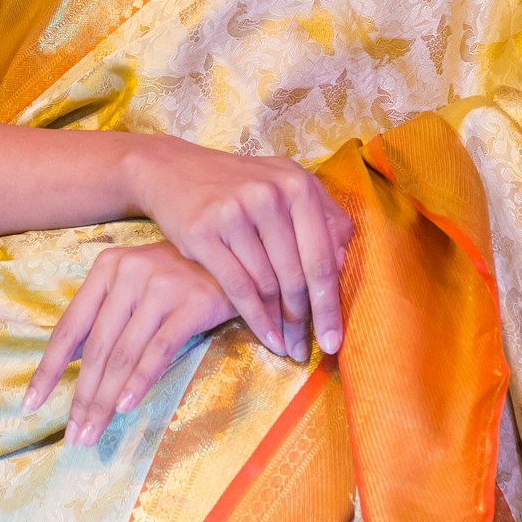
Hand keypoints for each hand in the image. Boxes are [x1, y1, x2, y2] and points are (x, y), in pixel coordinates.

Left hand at [26, 241, 233, 445]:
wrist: (235, 253)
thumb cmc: (180, 276)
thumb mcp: (134, 285)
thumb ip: (105, 316)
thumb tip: (71, 363)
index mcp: (106, 270)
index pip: (70, 328)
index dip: (48, 370)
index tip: (31, 404)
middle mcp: (128, 273)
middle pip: (96, 349)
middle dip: (82, 398)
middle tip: (74, 435)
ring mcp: (160, 286)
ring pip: (123, 354)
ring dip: (105, 399)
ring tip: (93, 431)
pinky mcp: (192, 302)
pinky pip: (159, 349)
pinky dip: (139, 380)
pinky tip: (125, 406)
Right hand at [116, 139, 351, 366]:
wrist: (176, 171)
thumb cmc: (241, 187)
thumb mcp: (285, 189)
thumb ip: (321, 219)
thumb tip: (344, 262)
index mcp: (298, 184)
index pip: (323, 255)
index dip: (330, 303)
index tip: (335, 339)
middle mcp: (270, 194)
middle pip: (297, 274)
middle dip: (305, 319)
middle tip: (308, 350)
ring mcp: (236, 212)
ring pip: (269, 284)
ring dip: (281, 323)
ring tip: (288, 346)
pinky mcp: (204, 231)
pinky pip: (239, 287)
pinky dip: (257, 319)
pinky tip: (268, 337)